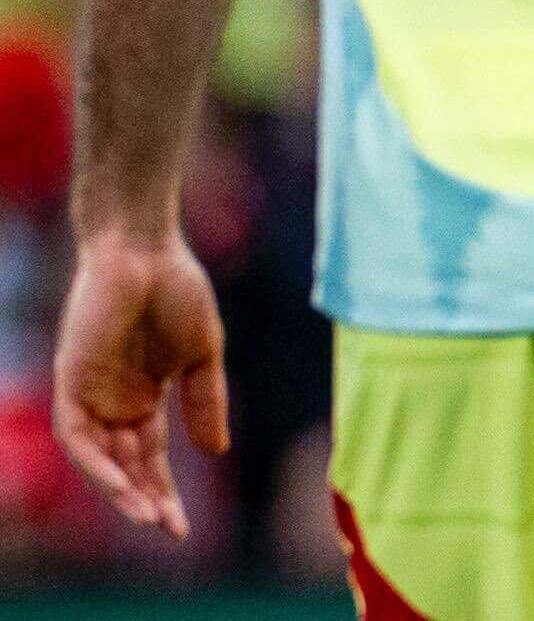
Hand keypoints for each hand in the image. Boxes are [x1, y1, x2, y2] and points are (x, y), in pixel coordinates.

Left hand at [53, 231, 229, 538]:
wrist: (146, 249)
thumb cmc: (178, 289)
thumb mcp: (202, 353)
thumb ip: (206, 400)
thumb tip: (216, 453)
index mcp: (145, 396)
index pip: (152, 457)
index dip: (166, 492)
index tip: (182, 528)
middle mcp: (114, 402)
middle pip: (127, 466)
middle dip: (147, 500)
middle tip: (170, 530)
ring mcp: (91, 393)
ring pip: (99, 459)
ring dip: (121, 490)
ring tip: (148, 515)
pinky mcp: (72, 381)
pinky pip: (78, 436)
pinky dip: (97, 463)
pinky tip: (122, 483)